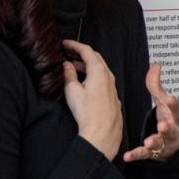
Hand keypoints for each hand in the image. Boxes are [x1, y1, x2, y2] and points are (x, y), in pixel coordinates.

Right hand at [62, 40, 122, 160]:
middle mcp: (108, 77)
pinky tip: (85, 82)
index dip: (75, 45)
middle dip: (81, 53)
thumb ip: (69, 75)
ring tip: (74, 66)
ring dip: (87, 65)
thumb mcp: (72, 91)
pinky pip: (103, 80)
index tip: (65, 44)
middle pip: (95, 58)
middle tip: (69, 52)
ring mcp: (112, 87)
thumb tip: (66, 66)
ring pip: (100, 69)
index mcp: (99, 71)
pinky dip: (93, 75)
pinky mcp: (112, 96)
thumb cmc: (89, 114)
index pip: (87, 51)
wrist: (102, 134)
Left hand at [123, 62, 178, 162]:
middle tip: (163, 125)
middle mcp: (174, 130)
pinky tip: (127, 156)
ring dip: (155, 141)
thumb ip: (157, 85)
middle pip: (173, 128)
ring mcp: (165, 142)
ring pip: (161, 142)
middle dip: (168, 127)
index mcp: (177, 115)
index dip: (175, 104)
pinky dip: (137, 155)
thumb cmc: (170, 117)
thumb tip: (155, 65)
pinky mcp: (155, 152)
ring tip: (148, 141)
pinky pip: (146, 154)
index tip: (171, 98)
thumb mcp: (165, 101)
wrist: (177, 141)